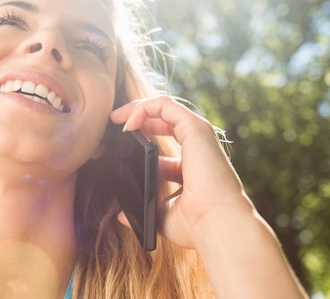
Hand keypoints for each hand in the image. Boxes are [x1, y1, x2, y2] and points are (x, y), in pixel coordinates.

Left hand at [110, 95, 253, 249]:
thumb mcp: (162, 214)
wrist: (216, 226)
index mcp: (190, 167)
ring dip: (136, 108)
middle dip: (136, 117)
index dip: (139, 141)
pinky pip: (165, 104)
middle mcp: (196, 148)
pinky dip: (143, 107)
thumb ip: (145, 208)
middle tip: (113, 122)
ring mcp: (197, 136)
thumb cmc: (195, 225)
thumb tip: (122, 215)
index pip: (162, 146)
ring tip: (116, 118)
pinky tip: (128, 123)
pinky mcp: (195, 128)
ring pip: (163, 107)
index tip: (117, 145)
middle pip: (162, 121)